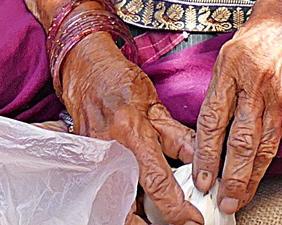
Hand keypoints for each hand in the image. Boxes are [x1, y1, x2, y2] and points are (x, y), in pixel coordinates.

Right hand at [59, 31, 201, 224]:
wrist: (84, 71)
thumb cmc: (120, 82)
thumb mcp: (155, 105)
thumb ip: (176, 135)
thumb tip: (199, 159)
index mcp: (132, 134)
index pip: (157, 180)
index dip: (175, 206)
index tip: (191, 220)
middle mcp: (109, 151)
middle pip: (127, 203)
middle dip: (148, 223)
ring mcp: (91, 160)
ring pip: (111, 203)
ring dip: (132, 216)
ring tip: (152, 222)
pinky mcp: (82, 163)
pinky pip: (99, 191)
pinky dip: (116, 203)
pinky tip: (130, 208)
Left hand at [192, 0, 281, 214]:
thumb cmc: (264, 31)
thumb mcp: (230, 52)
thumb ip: (221, 90)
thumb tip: (209, 131)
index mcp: (233, 68)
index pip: (214, 121)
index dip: (206, 155)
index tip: (201, 179)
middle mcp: (258, 84)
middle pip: (242, 141)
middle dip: (231, 177)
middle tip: (223, 201)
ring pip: (265, 145)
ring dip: (252, 176)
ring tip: (241, 197)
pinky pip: (281, 135)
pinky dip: (269, 158)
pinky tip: (260, 173)